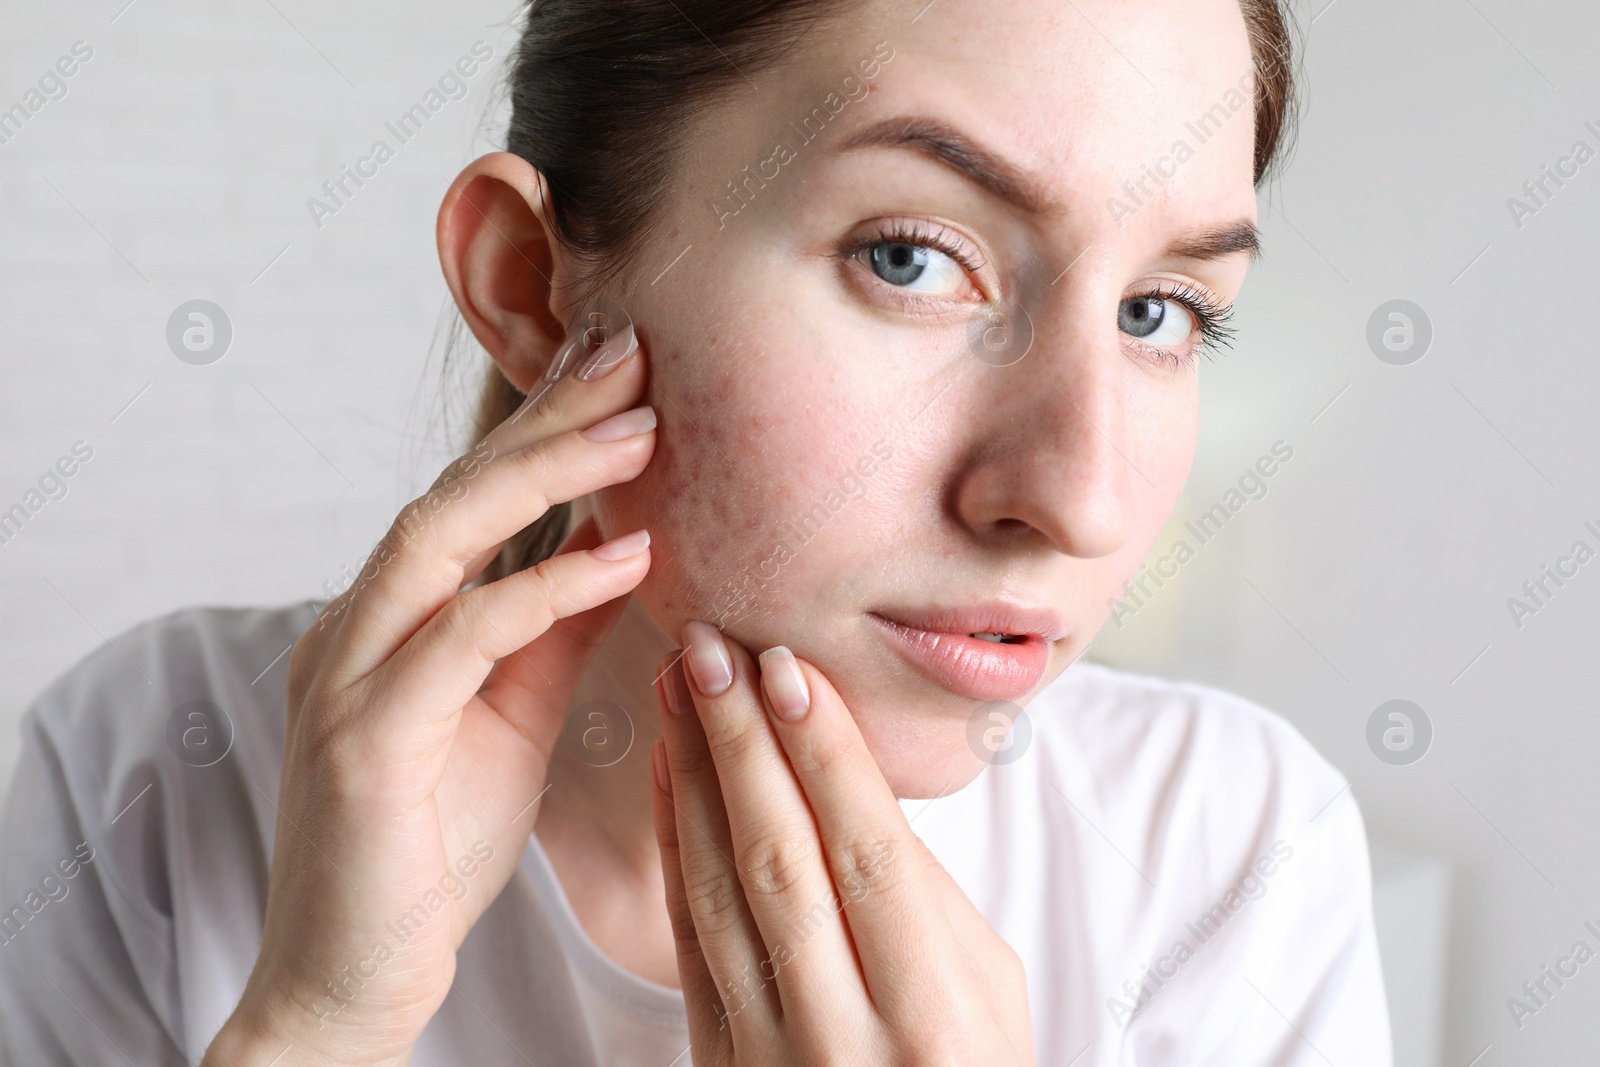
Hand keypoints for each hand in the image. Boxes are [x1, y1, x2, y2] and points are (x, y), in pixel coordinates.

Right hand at [204, 327, 655, 1066]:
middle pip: (451, 491)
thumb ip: (553, 630)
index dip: (542, 426)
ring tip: (639, 429)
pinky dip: (546, 589)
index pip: (467, 498)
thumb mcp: (513, 716)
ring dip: (543, 475)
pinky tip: (624, 556)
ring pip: (438, 539)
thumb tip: (617, 547)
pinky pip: (461, 640)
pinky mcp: (364, 741)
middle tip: (630, 351)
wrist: (352, 975)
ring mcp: (347, 679)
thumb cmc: (430, 844)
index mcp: (386, 620)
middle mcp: (355, 629)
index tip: (618, 368)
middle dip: (544, 417)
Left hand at [650, 621, 1034, 1065]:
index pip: (868, 854)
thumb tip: (846, 779)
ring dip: (692, 778)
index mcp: (934, 1014)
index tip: (787, 664)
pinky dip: (673, 850)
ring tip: (678, 688)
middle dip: (740, 741)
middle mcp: (847, 1036)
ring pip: (718, 892)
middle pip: (780, 859)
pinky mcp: (717, 1064)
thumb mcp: (986, 987)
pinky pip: (688, 941)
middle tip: (710, 647)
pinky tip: (667, 777)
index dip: (824, 753)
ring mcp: (771, 1057)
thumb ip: (921, 890)